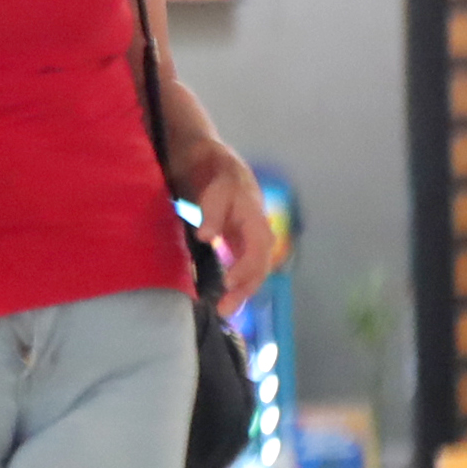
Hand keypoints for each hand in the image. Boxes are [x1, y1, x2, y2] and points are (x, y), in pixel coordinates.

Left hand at [177, 139, 276, 295]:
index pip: (258, 248)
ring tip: (225, 309)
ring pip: (252, 267)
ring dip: (242, 289)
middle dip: (245, 288)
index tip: (228, 285)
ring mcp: (247, 234)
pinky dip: (236, 281)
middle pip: (259, 263)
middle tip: (224, 310)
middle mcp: (256, 227)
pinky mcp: (236, 238)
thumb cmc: (213, 169)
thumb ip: (212, 209)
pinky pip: (242, 264)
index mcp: (254, 215)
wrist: (207, 157)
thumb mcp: (214, 184)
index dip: (246, 268)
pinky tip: (225, 296)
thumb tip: (207, 237)